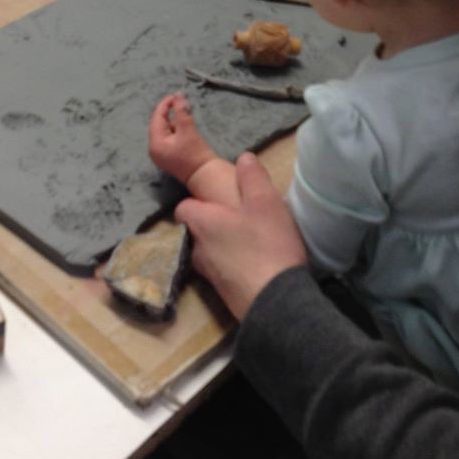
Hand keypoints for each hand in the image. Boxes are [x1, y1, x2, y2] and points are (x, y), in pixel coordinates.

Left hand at [148, 93, 216, 184]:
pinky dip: (176, 130)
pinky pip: (169, 138)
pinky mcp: (169, 157)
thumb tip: (179, 94)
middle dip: (169, 112)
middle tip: (181, 103)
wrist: (205, 175)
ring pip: (165, 131)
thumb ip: (182, 110)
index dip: (165, 104)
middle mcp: (154, 149)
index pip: (157, 118)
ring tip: (185, 113)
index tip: (176, 95)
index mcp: (155, 143)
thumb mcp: (188, 129)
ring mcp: (161, 155)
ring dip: (174, 121)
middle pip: (159, 124)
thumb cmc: (195, 153)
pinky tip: (185, 127)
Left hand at [175, 152, 307, 319]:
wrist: (275, 301)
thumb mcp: (266, 202)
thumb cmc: (267, 244)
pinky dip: (231, 265)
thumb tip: (243, 157)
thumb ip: (252, 177)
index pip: (183, 208)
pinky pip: (221, 272)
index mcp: (203, 222)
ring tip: (248, 241)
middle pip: (195, 231)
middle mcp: (197, 249)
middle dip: (210, 224)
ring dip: (221, 245)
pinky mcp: (222, 293)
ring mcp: (208, 274)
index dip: (196, 202)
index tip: (215, 201)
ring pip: (207, 252)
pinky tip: (254, 263)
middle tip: (236, 219)